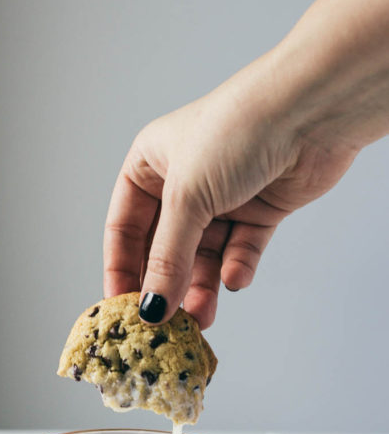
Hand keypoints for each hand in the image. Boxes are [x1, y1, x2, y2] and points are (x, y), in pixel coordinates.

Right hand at [103, 49, 358, 327]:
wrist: (312, 110)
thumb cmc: (238, 129)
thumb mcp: (186, 198)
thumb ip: (167, 259)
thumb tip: (151, 308)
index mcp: (151, 165)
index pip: (124, 228)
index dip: (122, 269)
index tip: (123, 308)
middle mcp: (184, 182)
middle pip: (165, 248)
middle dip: (167, 285)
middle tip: (166, 323)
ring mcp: (224, 197)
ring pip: (204, 256)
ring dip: (202, 286)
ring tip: (202, 316)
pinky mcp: (261, 209)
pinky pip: (240, 250)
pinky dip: (237, 267)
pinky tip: (235, 276)